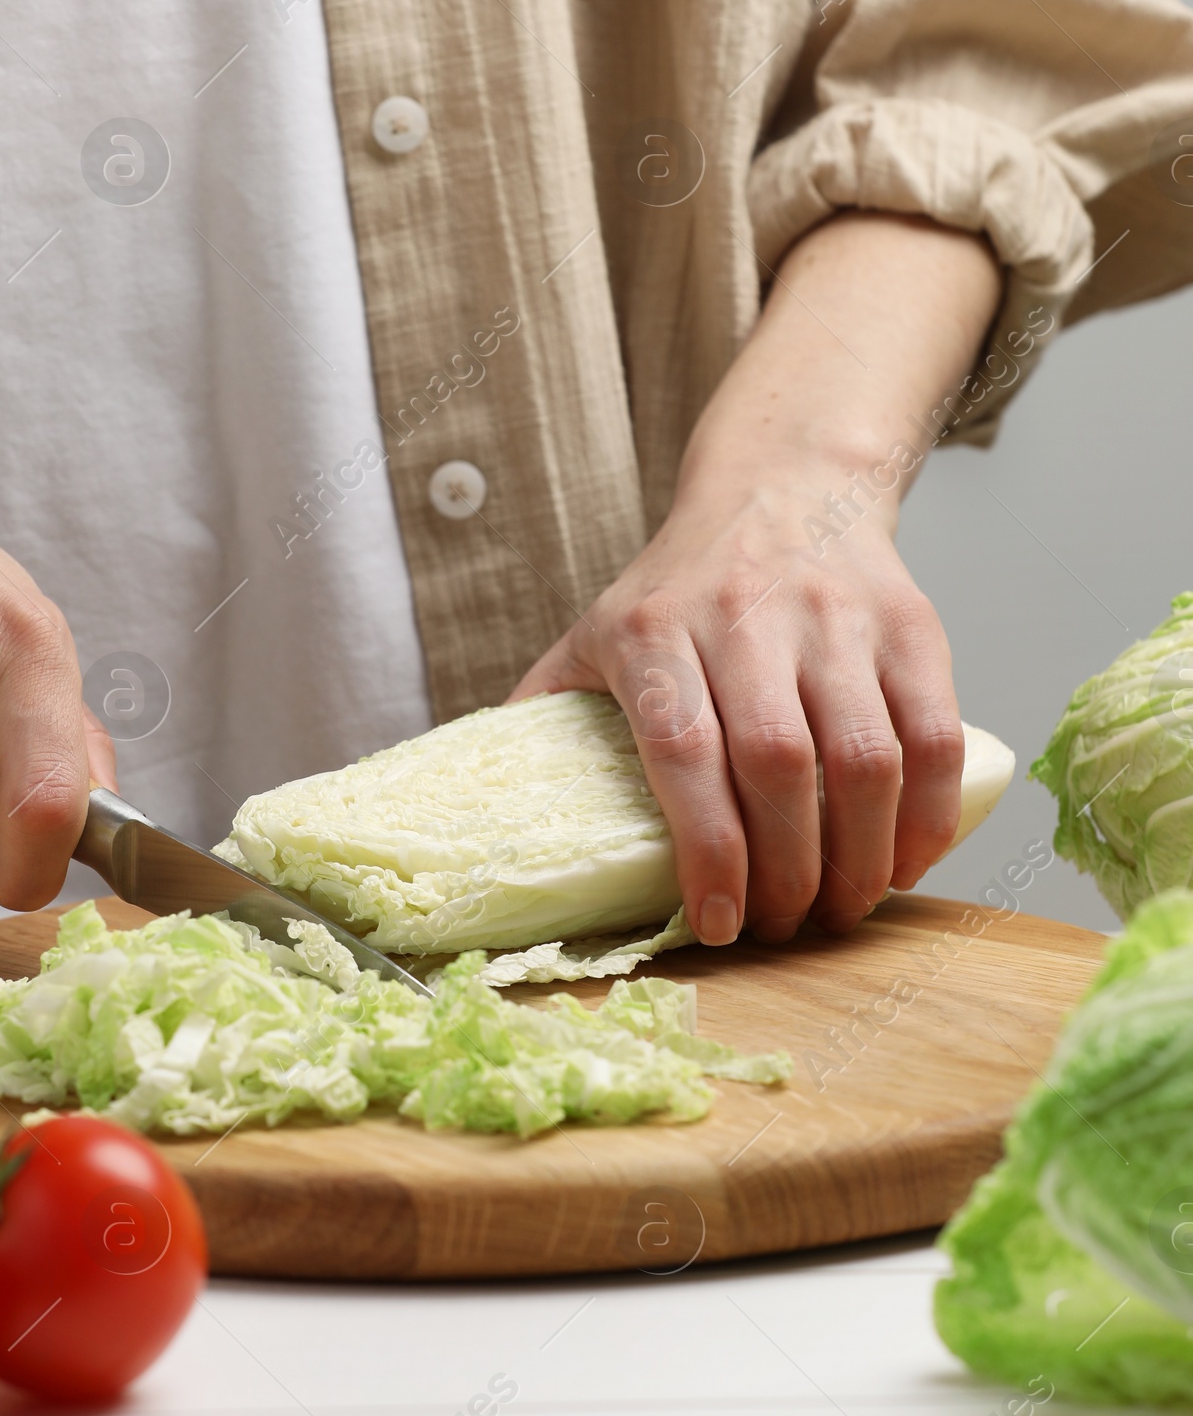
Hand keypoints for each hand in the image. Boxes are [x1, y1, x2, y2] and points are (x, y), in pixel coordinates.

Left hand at [513, 211, 1001, 944]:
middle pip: (778, 763)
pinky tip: (906, 862)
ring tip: (841, 908)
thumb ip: (546, 715)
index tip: (717, 923)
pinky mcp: (909, 625)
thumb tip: (480, 813)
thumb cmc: (680, 589)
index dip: (707, 847)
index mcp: (654, 628)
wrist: (782, 488)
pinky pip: (936, 733)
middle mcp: (746, 615)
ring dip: (862, 856)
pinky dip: (930, 815)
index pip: (683, 748)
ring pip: (865, 756)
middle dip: (788, 870)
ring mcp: (835, 617)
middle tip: (784, 928)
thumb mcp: (595, 632)